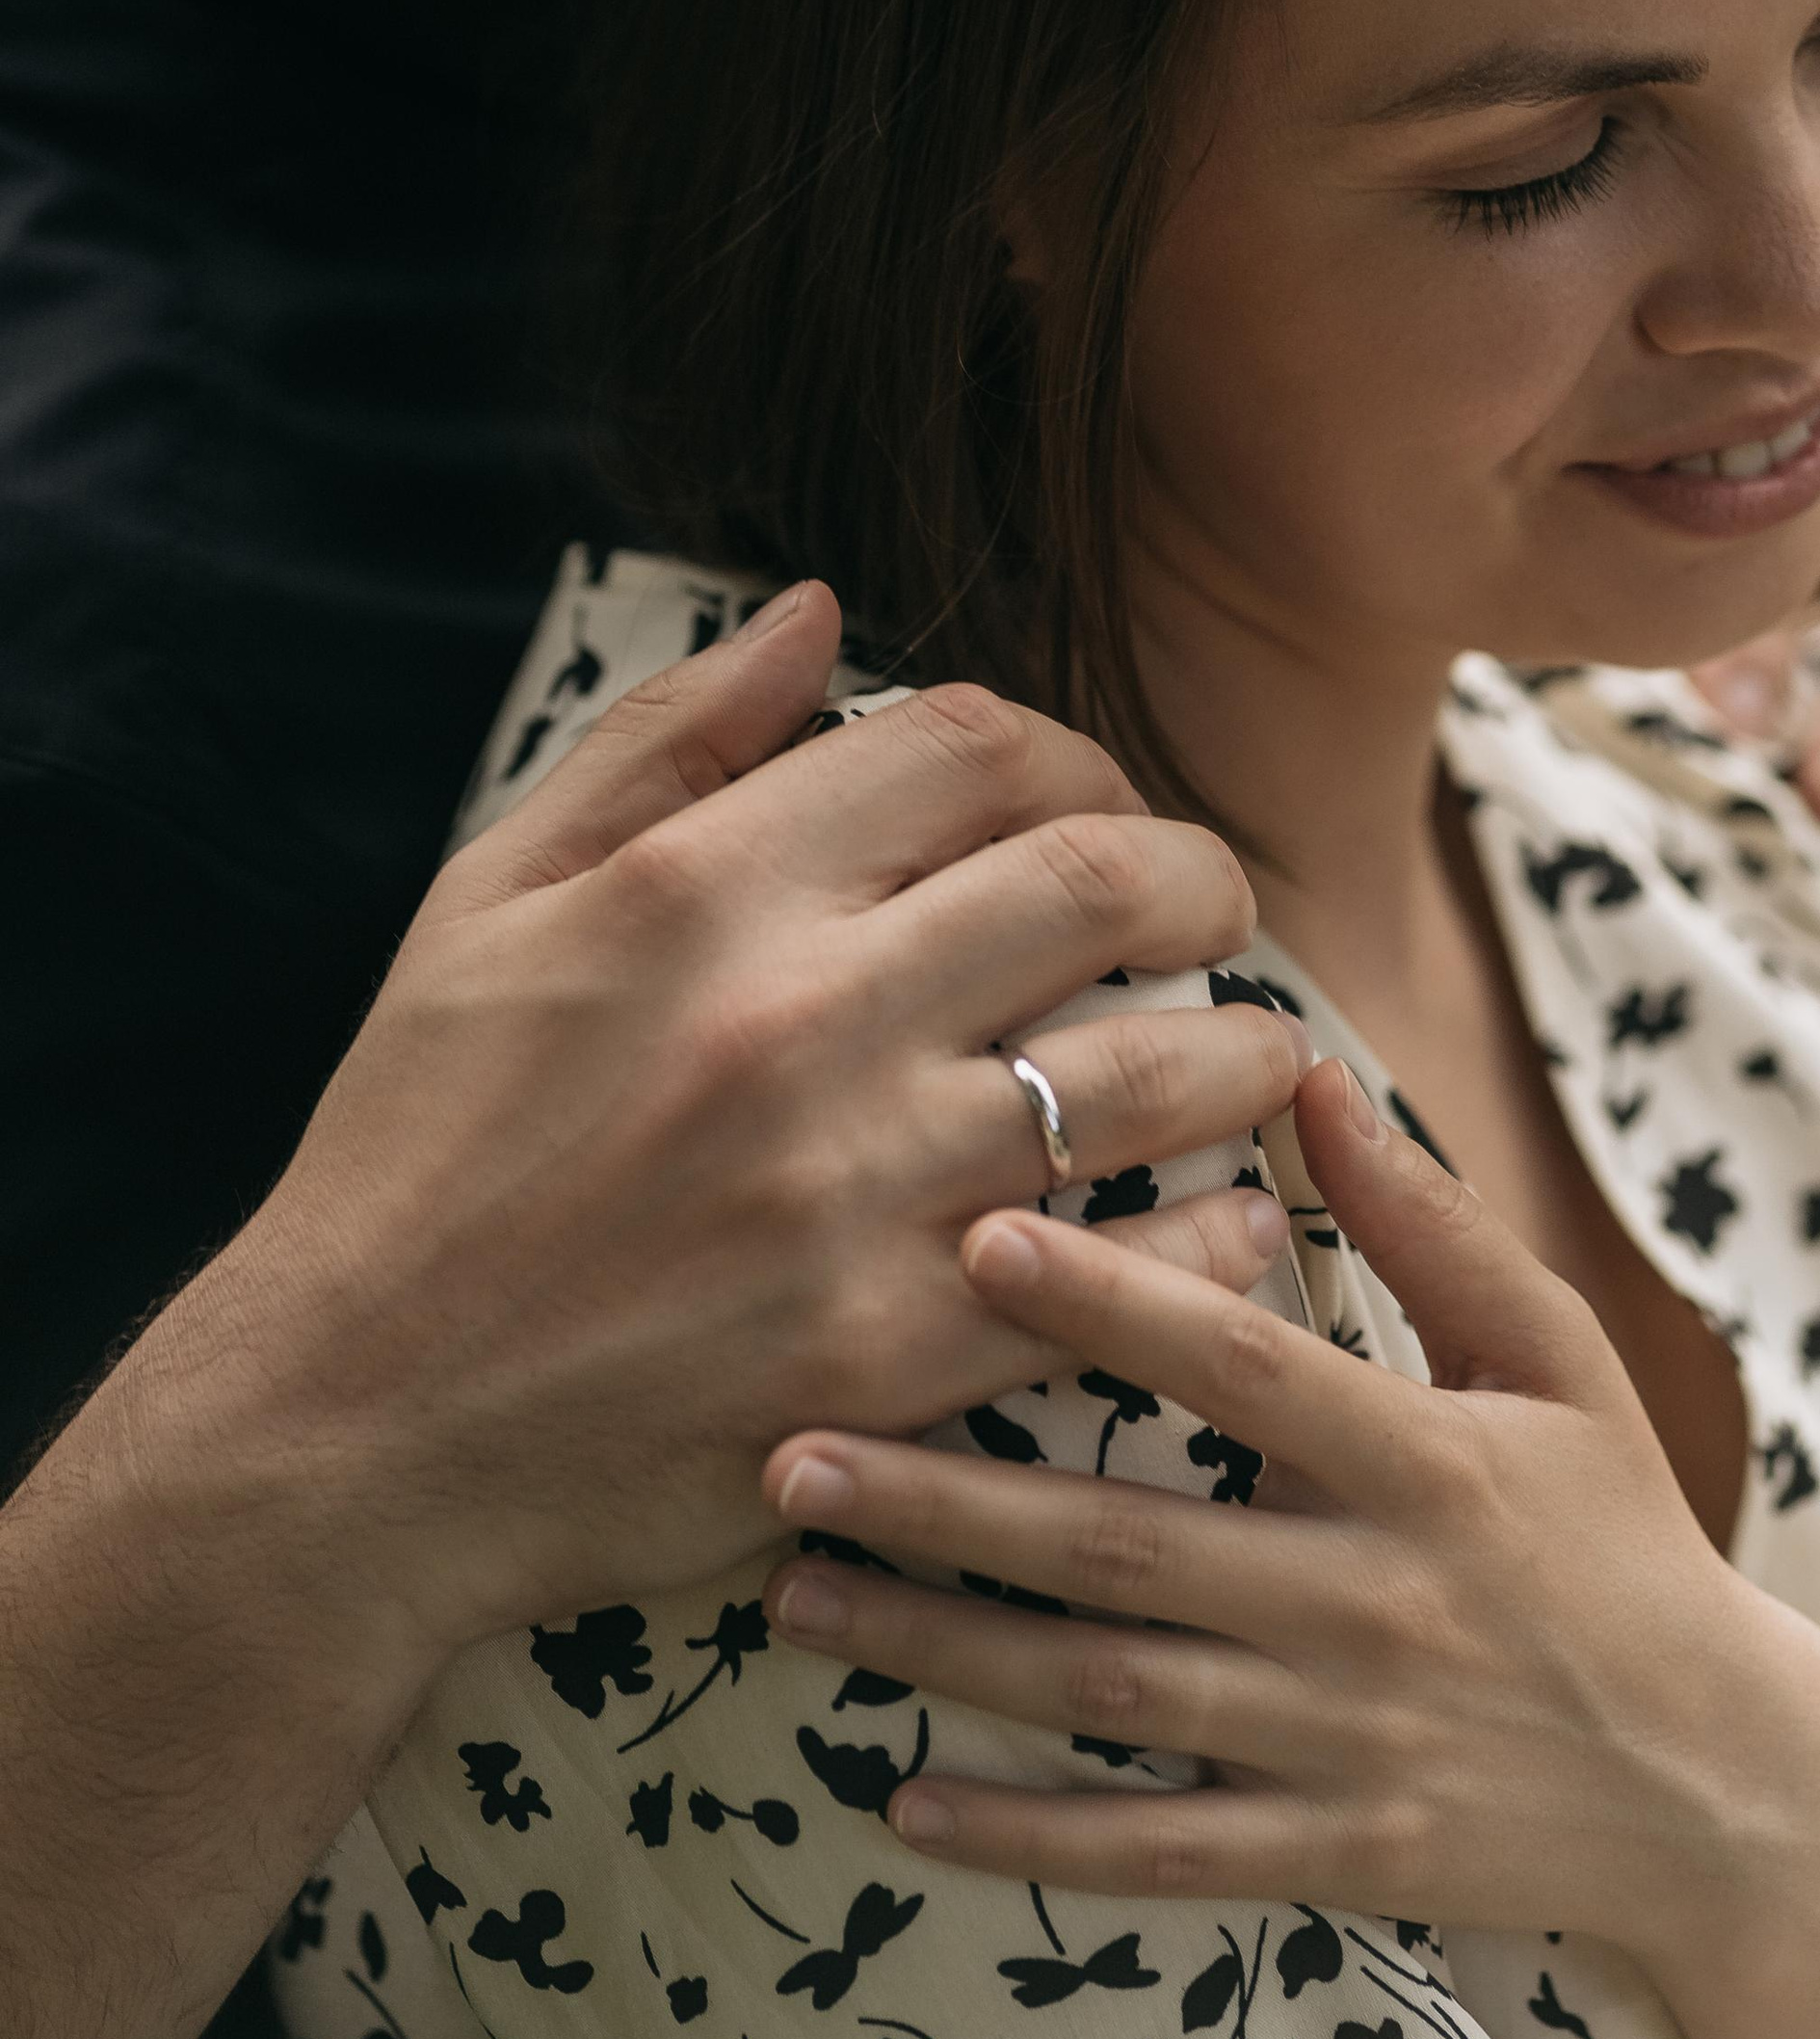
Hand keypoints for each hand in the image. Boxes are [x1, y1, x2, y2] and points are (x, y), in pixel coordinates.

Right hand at [113, 581, 1297, 1690]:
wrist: (348, 1428)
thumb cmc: (417, 1148)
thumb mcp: (494, 900)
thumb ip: (665, 741)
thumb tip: (816, 610)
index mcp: (705, 890)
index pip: (975, 749)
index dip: (1073, 754)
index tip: (1092, 804)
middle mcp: (799, 1022)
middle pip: (1102, 880)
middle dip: (1200, 877)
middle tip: (1209, 909)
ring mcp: (855, 1197)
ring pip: (1152, 1073)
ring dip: (1245, 1049)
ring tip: (1253, 1052)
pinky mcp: (889, 1360)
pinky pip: (1123, 1277)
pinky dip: (1215, 1237)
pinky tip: (1228, 1213)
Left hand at [760, 1059, 1773, 1958]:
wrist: (1723, 1789)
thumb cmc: (1621, 1534)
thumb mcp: (1555, 1361)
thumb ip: (1428, 1224)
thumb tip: (1309, 1072)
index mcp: (1430, 1462)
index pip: (1247, 1369)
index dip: (1113, 1304)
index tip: (973, 1238)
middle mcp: (1375, 1603)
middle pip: (1130, 1543)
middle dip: (950, 1497)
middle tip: (789, 1447)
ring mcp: (1346, 1743)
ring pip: (1109, 1695)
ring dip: (941, 1649)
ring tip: (795, 1593)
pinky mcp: (1332, 1855)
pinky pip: (1152, 1855)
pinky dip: (1025, 1841)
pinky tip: (898, 1801)